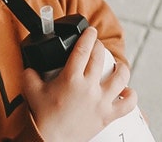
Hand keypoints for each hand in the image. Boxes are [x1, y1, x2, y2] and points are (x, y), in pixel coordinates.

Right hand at [22, 27, 136, 141]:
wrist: (48, 140)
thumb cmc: (41, 115)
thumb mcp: (30, 88)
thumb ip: (30, 73)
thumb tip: (31, 66)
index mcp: (71, 77)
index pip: (83, 48)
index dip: (89, 35)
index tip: (91, 31)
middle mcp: (88, 87)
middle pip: (100, 58)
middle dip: (99, 47)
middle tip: (97, 46)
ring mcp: (100, 102)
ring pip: (120, 78)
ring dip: (121, 68)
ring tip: (117, 66)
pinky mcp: (106, 116)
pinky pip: (127, 105)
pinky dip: (131, 96)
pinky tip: (128, 91)